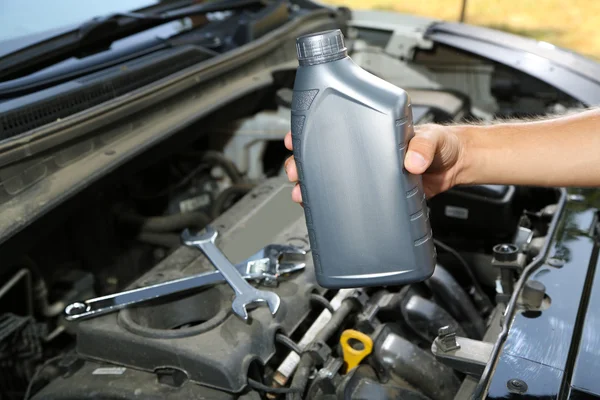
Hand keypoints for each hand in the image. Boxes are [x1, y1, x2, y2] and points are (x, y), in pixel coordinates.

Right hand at [283, 123, 466, 202]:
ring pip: (331, 179)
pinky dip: (332, 205)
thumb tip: (412, 161)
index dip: (309, 131)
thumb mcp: (433, 138)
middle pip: (323, 155)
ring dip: (312, 187)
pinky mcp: (376, 194)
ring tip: (302, 195)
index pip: (333, 126)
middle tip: (295, 173)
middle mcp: (364, 152)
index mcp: (372, 132)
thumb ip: (424, 146)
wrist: (457, 168)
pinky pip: (349, 199)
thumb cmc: (444, 144)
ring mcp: (368, 174)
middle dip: (303, 164)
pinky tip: (323, 211)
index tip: (294, 138)